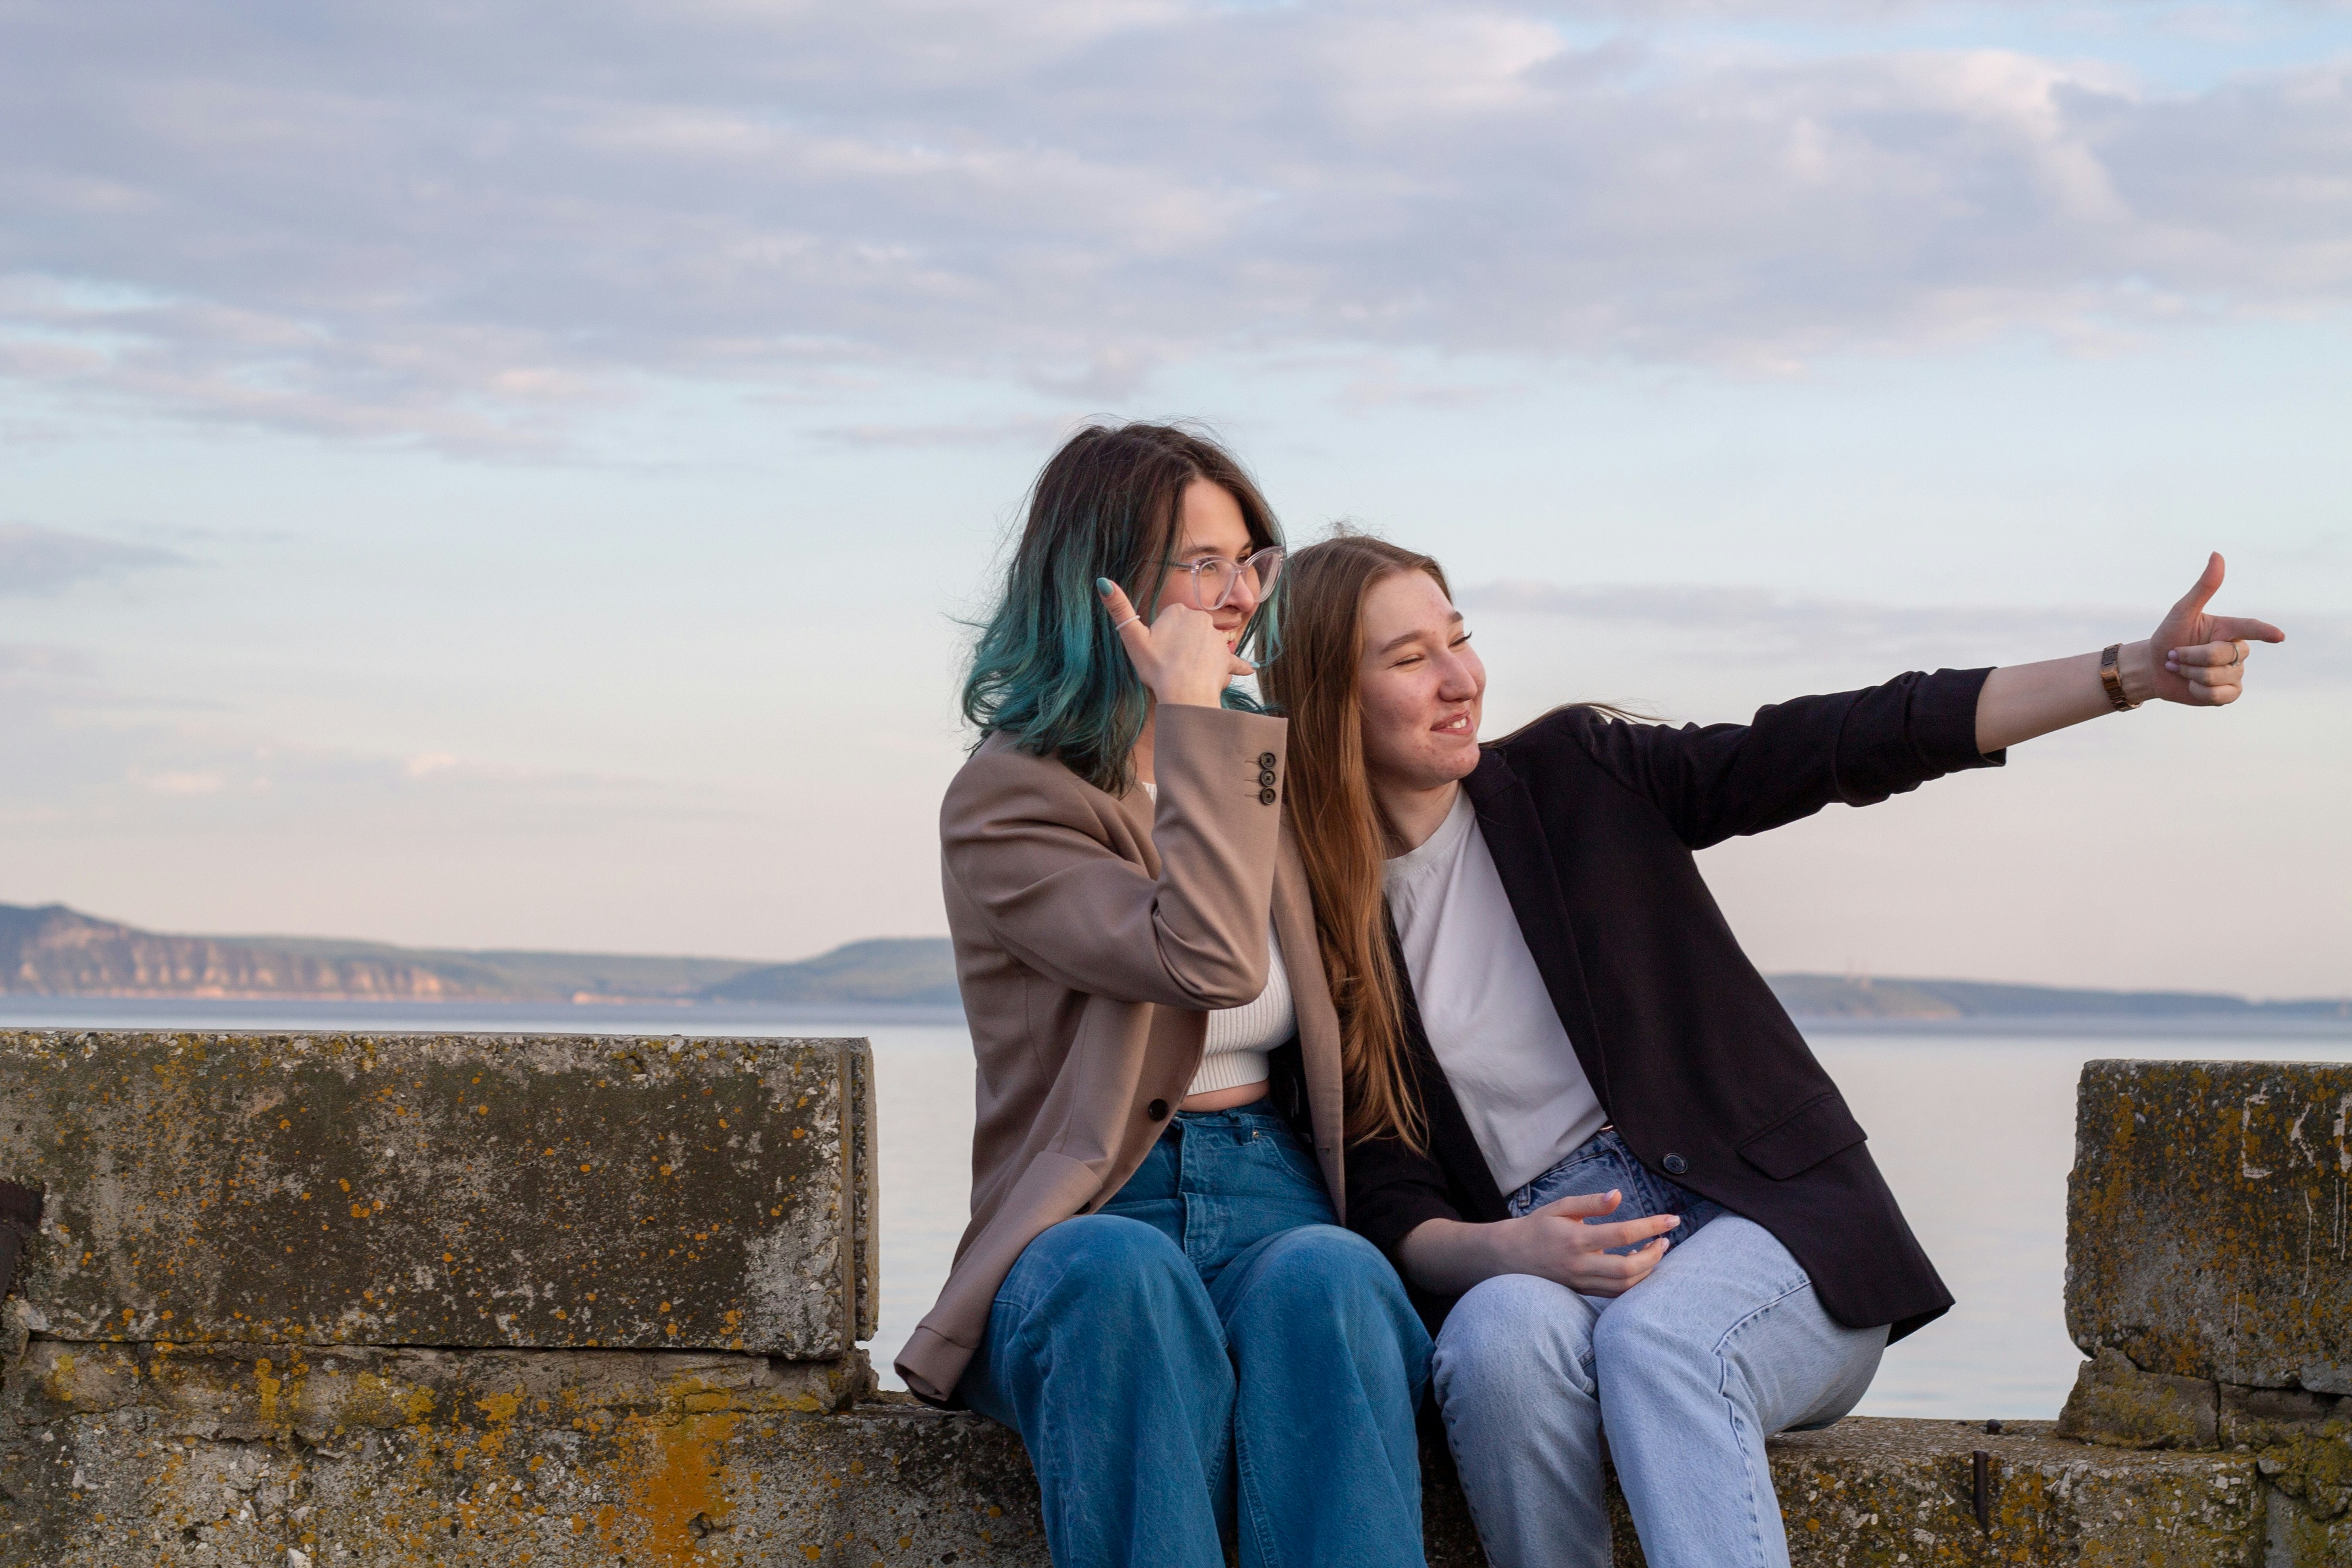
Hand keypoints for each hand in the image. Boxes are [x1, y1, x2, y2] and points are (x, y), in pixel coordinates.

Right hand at [1098, 578, 1253, 708]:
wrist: (1185, 694)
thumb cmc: (1157, 668)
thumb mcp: (1132, 638)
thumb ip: (1119, 609)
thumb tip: (1103, 582)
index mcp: (1179, 611)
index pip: (1169, 618)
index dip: (1162, 635)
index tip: (1158, 649)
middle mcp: (1201, 619)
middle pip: (1188, 630)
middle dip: (1180, 644)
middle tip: (1169, 663)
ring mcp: (1216, 638)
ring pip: (1203, 646)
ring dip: (1198, 658)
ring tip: (1186, 675)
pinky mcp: (1226, 658)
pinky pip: (1231, 662)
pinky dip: (1236, 667)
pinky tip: (1248, 670)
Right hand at [1496, 1189, 1679, 1297]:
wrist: (1510, 1256)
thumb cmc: (1537, 1227)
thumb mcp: (1560, 1207)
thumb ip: (1590, 1203)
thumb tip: (1619, 1196)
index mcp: (1576, 1239)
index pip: (1623, 1234)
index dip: (1651, 1226)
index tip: (1672, 1219)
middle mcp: (1580, 1265)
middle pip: (1629, 1268)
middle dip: (1655, 1255)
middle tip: (1665, 1239)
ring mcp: (1582, 1282)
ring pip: (1625, 1285)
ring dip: (1647, 1270)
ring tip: (1656, 1251)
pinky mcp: (1583, 1291)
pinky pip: (1615, 1292)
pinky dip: (1633, 1281)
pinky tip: (1637, 1264)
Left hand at [2144, 553, 2284, 707]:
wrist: (2153, 668)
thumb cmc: (2168, 636)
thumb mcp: (2182, 611)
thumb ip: (2204, 587)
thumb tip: (2217, 554)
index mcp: (2229, 629)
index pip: (2251, 628)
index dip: (2265, 632)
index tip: (2278, 636)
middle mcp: (2237, 650)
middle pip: (2223, 655)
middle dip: (2192, 656)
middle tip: (2174, 655)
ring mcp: (2235, 673)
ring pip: (2219, 676)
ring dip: (2191, 673)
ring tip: (2180, 668)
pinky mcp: (2229, 694)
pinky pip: (2219, 695)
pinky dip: (2199, 692)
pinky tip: (2191, 685)